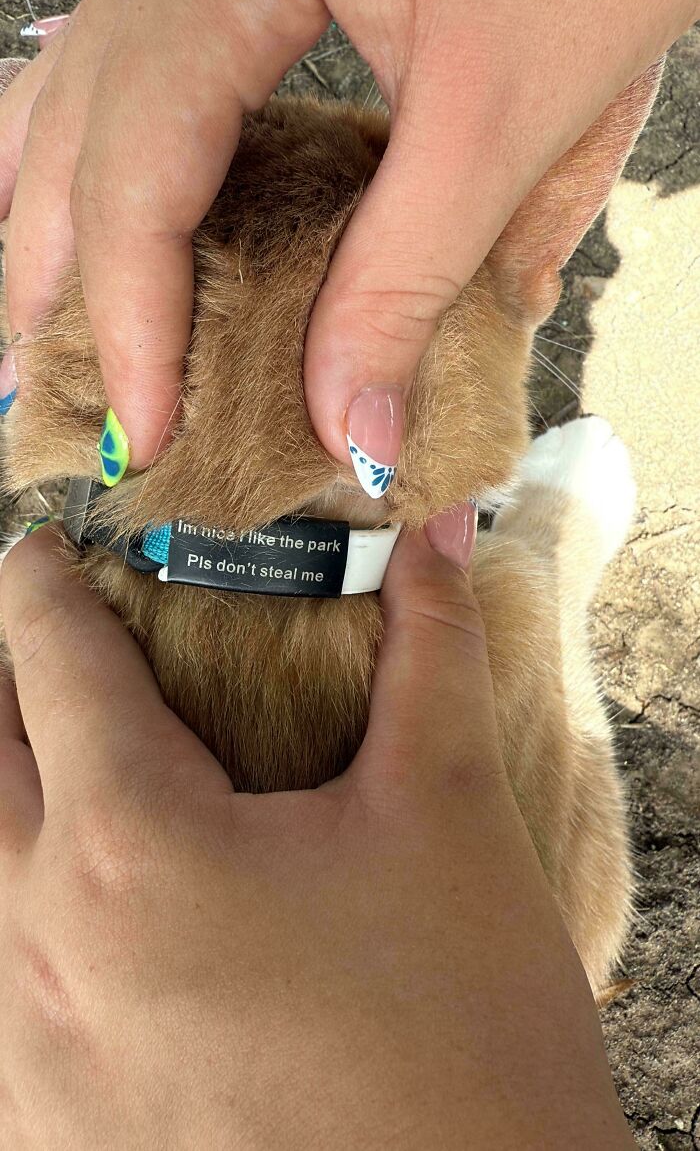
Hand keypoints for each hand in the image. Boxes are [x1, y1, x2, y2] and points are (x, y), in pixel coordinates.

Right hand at [0, 0, 697, 469]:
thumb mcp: (512, 116)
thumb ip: (415, 282)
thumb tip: (354, 426)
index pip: (139, 174)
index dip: (131, 323)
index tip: (143, 431)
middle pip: (74, 128)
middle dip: (59, 279)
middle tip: (56, 397)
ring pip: (80, 82)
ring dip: (60, 211)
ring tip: (52, 316)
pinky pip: (138, 52)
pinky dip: (111, 147)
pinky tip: (102, 197)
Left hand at [0, 516, 633, 1147]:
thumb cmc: (465, 1036)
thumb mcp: (450, 815)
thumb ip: (429, 650)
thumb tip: (434, 530)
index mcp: (131, 848)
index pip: (50, 663)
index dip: (39, 584)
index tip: (43, 549)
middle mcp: (42, 947)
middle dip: (6, 684)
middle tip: (56, 650)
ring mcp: (25, 1056)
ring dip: (12, 799)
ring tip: (77, 775)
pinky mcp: (39, 1133)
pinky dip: (19, 917)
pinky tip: (86, 922)